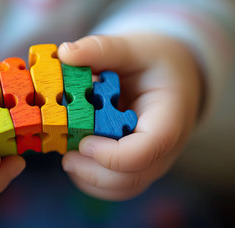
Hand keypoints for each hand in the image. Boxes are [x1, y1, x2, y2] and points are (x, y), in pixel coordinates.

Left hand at [58, 34, 201, 199]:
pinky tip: (75, 158)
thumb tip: (65, 52)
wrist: (169, 76)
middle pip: (133, 177)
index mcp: (169, 115)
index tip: (84, 141)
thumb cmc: (153, 62)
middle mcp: (163, 146)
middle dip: (95, 172)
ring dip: (90, 178)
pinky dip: (90, 178)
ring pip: (122, 187)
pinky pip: (114, 185)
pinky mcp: (134, 165)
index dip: (114, 153)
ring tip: (67, 157)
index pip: (150, 147)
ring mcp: (149, 159)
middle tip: (66, 156)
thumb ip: (102, 49)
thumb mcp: (133, 47)